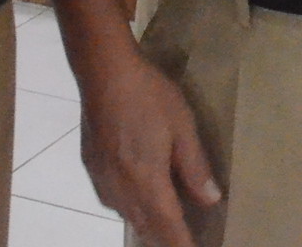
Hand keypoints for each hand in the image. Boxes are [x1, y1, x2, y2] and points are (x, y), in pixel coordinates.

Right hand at [77, 47, 222, 246]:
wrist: (104, 72)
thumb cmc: (149, 95)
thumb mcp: (182, 127)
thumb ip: (195, 167)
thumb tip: (210, 200)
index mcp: (147, 180)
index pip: (168, 226)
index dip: (181, 243)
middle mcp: (121, 188)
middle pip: (145, 226)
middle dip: (164, 237)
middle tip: (182, 237)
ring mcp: (102, 178)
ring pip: (127, 215)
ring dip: (146, 223)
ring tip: (164, 223)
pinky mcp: (91, 167)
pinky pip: (112, 199)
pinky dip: (128, 206)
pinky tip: (137, 196)